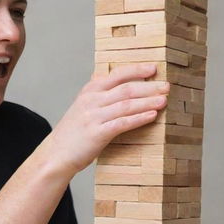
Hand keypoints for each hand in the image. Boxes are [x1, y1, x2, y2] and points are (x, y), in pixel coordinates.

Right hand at [48, 63, 168, 175]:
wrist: (55, 154)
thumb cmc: (73, 132)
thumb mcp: (82, 106)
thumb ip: (96, 93)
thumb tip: (106, 76)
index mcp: (90, 90)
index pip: (117, 74)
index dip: (137, 70)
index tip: (154, 68)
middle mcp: (92, 100)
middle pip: (126, 88)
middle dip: (149, 86)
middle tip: (167, 86)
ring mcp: (94, 116)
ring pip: (127, 105)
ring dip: (148, 101)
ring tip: (164, 100)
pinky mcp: (97, 134)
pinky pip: (122, 123)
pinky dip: (139, 118)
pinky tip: (152, 116)